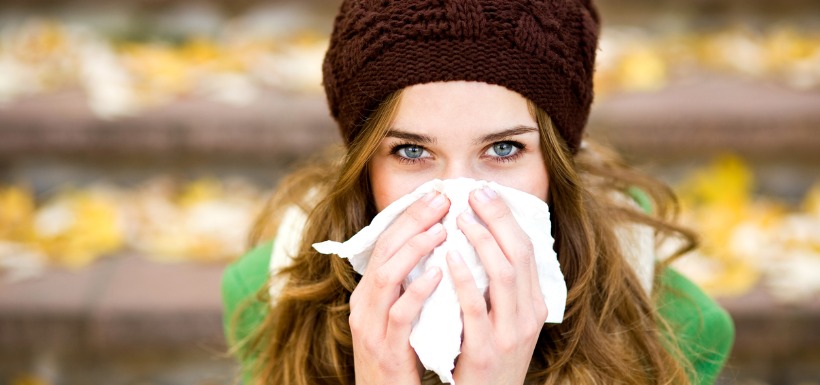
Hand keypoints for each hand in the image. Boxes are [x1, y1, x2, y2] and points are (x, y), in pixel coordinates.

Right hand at [349, 191, 449, 384]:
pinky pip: (400, 315)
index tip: (436, 196)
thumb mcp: (400, 317)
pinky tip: (439, 274)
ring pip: (386, 276)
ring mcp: (371, 327)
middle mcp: (364, 305)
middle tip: (442, 199)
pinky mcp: (385, 349)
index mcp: (369, 294)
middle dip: (412, 222)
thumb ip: (410, 286)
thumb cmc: (400, 359)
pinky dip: (418, 291)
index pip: (386, 243)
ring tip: (441, 229)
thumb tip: (439, 250)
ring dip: (414, 250)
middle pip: (384, 251)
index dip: (410, 217)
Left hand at [447, 187, 548, 384]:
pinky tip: (448, 257)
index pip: (527, 250)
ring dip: (481, 240)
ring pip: (503, 274)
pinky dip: (463, 278)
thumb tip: (484, 240)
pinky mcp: (485, 350)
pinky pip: (475, 306)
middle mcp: (528, 316)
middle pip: (519, 254)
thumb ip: (500, 287)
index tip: (486, 192)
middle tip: (474, 193)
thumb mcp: (505, 321)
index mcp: (535, 305)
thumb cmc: (488, 357)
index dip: (507, 218)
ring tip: (460, 217)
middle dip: (497, 218)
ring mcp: (509, 333)